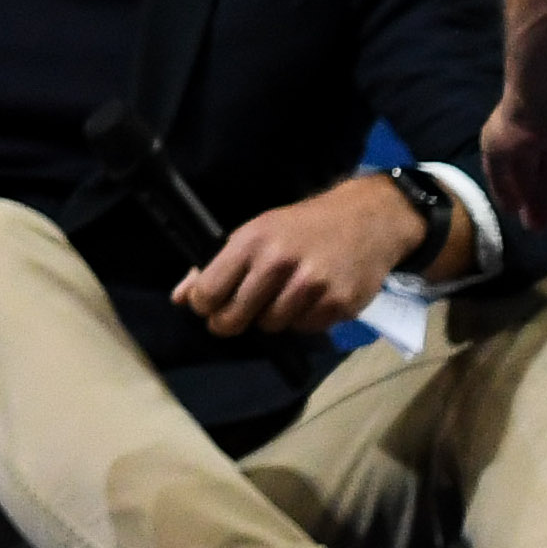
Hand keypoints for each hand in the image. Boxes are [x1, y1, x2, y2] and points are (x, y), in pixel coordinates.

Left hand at [171, 174, 420, 337]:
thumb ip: (214, 266)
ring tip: (285, 293)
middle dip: (231, 322)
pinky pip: (304, 329)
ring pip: (270, 326)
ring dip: (272, 318)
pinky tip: (312, 296)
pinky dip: (303, 319)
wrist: (367, 218)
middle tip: (241, 312)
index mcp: (253, 240)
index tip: (211, 304)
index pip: (209, 292)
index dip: (204, 305)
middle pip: (234, 318)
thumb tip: (179, 298)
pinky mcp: (337, 304)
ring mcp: (311, 285)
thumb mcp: (257, 232)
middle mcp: (279, 262)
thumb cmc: (303, 225)